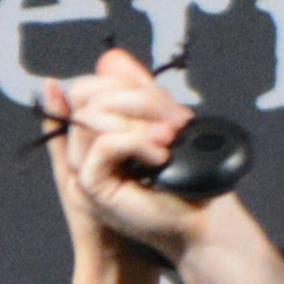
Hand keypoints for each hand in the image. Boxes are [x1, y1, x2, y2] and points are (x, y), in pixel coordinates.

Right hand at [46, 52, 239, 271]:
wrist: (201, 226)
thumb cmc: (187, 181)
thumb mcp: (160, 126)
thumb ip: (136, 94)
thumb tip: (112, 58)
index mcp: (97, 136)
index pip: (87, 89)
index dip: (122, 84)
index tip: (166, 104)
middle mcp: (84, 152)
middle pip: (86, 96)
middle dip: (135, 97)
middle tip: (174, 121)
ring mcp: (82, 171)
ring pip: (93, 116)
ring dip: (140, 119)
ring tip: (169, 138)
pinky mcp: (91, 188)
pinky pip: (103, 144)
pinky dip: (136, 141)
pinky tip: (160, 156)